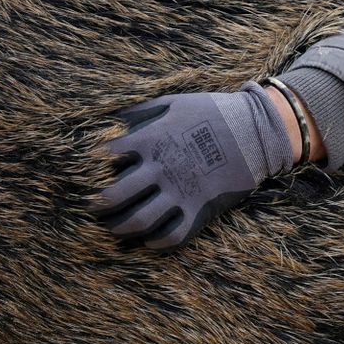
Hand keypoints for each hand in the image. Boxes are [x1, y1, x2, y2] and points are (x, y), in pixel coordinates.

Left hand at [96, 83, 295, 249]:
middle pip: (115, 196)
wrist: (255, 130)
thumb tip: (114, 118)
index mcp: (150, 140)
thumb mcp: (174, 102)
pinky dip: (155, 242)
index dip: (92, 166)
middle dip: (98, 205)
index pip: (108, 158)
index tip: (87, 172)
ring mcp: (180, 192)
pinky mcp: (199, 209)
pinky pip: (171, 235)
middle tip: (91, 208)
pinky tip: (147, 239)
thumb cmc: (212, 112)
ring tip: (113, 227)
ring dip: (120, 227)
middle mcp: (160, 169)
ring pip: (139, 221)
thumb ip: (142, 111)